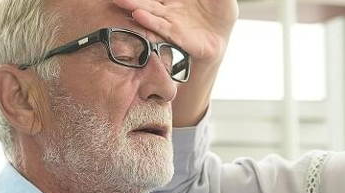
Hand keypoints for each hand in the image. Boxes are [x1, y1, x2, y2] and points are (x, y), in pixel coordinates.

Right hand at [112, 0, 237, 62]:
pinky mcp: (179, 36)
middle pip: (147, 1)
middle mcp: (169, 9)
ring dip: (135, 6)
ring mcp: (172, 22)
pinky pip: (163, 28)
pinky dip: (150, 22)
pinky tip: (138, 15)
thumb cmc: (219, 11)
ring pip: (150, 13)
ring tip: (120, 1)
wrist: (224, 35)